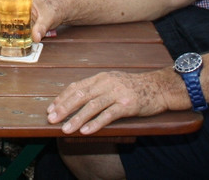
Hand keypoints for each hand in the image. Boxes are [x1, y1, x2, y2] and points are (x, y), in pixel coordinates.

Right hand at [0, 0, 56, 46]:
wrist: (60, 12)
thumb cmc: (53, 9)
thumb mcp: (48, 17)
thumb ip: (41, 27)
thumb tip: (35, 38)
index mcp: (21, 0)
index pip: (3, 2)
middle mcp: (16, 7)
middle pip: (0, 15)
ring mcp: (18, 16)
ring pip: (3, 22)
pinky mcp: (20, 24)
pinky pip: (9, 28)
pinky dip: (3, 34)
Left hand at [46, 70, 172, 134]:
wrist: (158, 87)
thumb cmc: (133, 87)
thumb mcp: (112, 82)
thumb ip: (96, 88)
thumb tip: (76, 99)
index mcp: (100, 78)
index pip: (76, 87)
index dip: (62, 98)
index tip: (51, 109)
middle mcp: (106, 83)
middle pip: (80, 95)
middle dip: (64, 108)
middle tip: (52, 119)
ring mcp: (117, 93)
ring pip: (92, 106)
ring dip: (77, 118)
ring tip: (66, 128)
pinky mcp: (127, 104)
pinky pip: (108, 115)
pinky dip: (96, 123)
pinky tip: (86, 131)